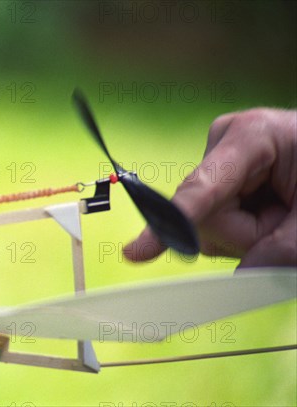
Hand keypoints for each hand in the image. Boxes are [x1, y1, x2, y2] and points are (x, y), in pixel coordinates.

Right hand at [124, 108, 296, 267]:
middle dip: (247, 234)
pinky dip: (246, 228)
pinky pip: (217, 218)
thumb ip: (283, 249)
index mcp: (252, 137)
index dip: (173, 224)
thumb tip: (241, 280)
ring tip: (286, 211)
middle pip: (208, 215)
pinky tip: (271, 211)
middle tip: (289, 221)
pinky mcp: (224, 175)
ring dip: (250, 233)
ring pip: (211, 223)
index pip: (202, 190)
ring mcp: (222, 158)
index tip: (137, 252)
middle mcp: (226, 143)